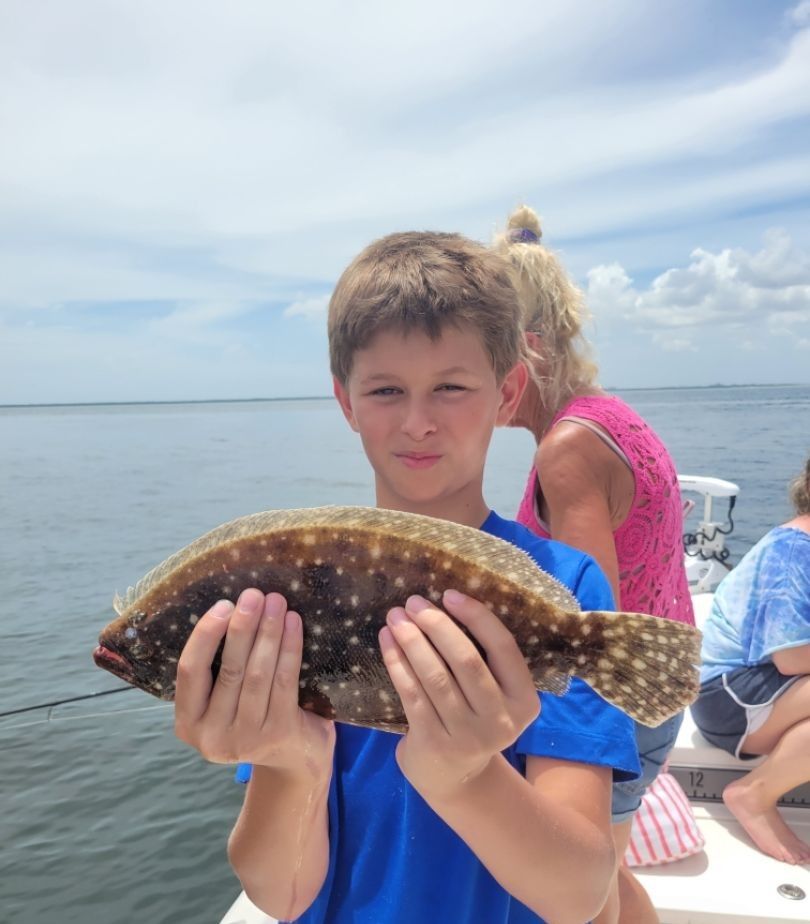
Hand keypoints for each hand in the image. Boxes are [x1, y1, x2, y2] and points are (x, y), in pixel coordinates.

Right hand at [174, 589, 334, 778]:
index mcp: (189, 723)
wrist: (295, 759)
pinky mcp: (279, 735)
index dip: (205, 635)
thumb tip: (232, 608)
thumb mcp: (225, 700)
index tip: (224, 604)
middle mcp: (212, 736)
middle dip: (243, 626)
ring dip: (268, 632)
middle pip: (228, 669)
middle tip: (254, 595)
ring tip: (277, 602)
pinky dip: (289, 648)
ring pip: (258, 674)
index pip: (189, 671)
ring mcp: (246, 739)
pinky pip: (284, 681)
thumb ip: (219, 668)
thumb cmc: (256, 715)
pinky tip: (294, 624)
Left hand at [379, 589, 539, 800]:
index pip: (504, 648)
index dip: (477, 617)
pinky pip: (412, 694)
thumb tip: (448, 603)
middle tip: (414, 602)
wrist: (456, 779)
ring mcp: (467, 736)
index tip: (449, 594)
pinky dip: (397, 663)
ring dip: (412, 641)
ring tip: (395, 617)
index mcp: (524, 700)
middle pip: (466, 660)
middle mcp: (501, 720)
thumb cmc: (474, 719)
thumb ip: (485, 660)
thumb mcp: (495, 696)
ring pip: (435, 676)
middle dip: (437, 626)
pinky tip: (387, 642)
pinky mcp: (434, 743)